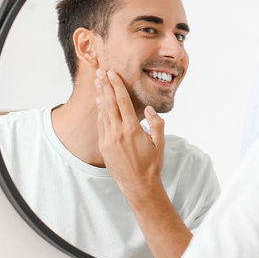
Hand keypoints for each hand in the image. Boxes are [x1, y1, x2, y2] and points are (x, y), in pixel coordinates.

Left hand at [96, 68, 164, 200]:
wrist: (138, 185)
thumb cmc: (152, 164)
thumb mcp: (160, 143)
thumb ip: (157, 124)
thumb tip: (149, 109)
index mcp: (132, 130)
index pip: (122, 101)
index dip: (117, 85)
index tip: (112, 73)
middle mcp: (117, 133)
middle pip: (109, 103)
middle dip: (105, 86)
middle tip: (101, 72)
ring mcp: (108, 139)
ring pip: (103, 112)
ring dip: (101, 96)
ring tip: (98, 82)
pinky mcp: (103, 146)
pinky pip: (101, 124)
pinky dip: (100, 111)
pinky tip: (100, 102)